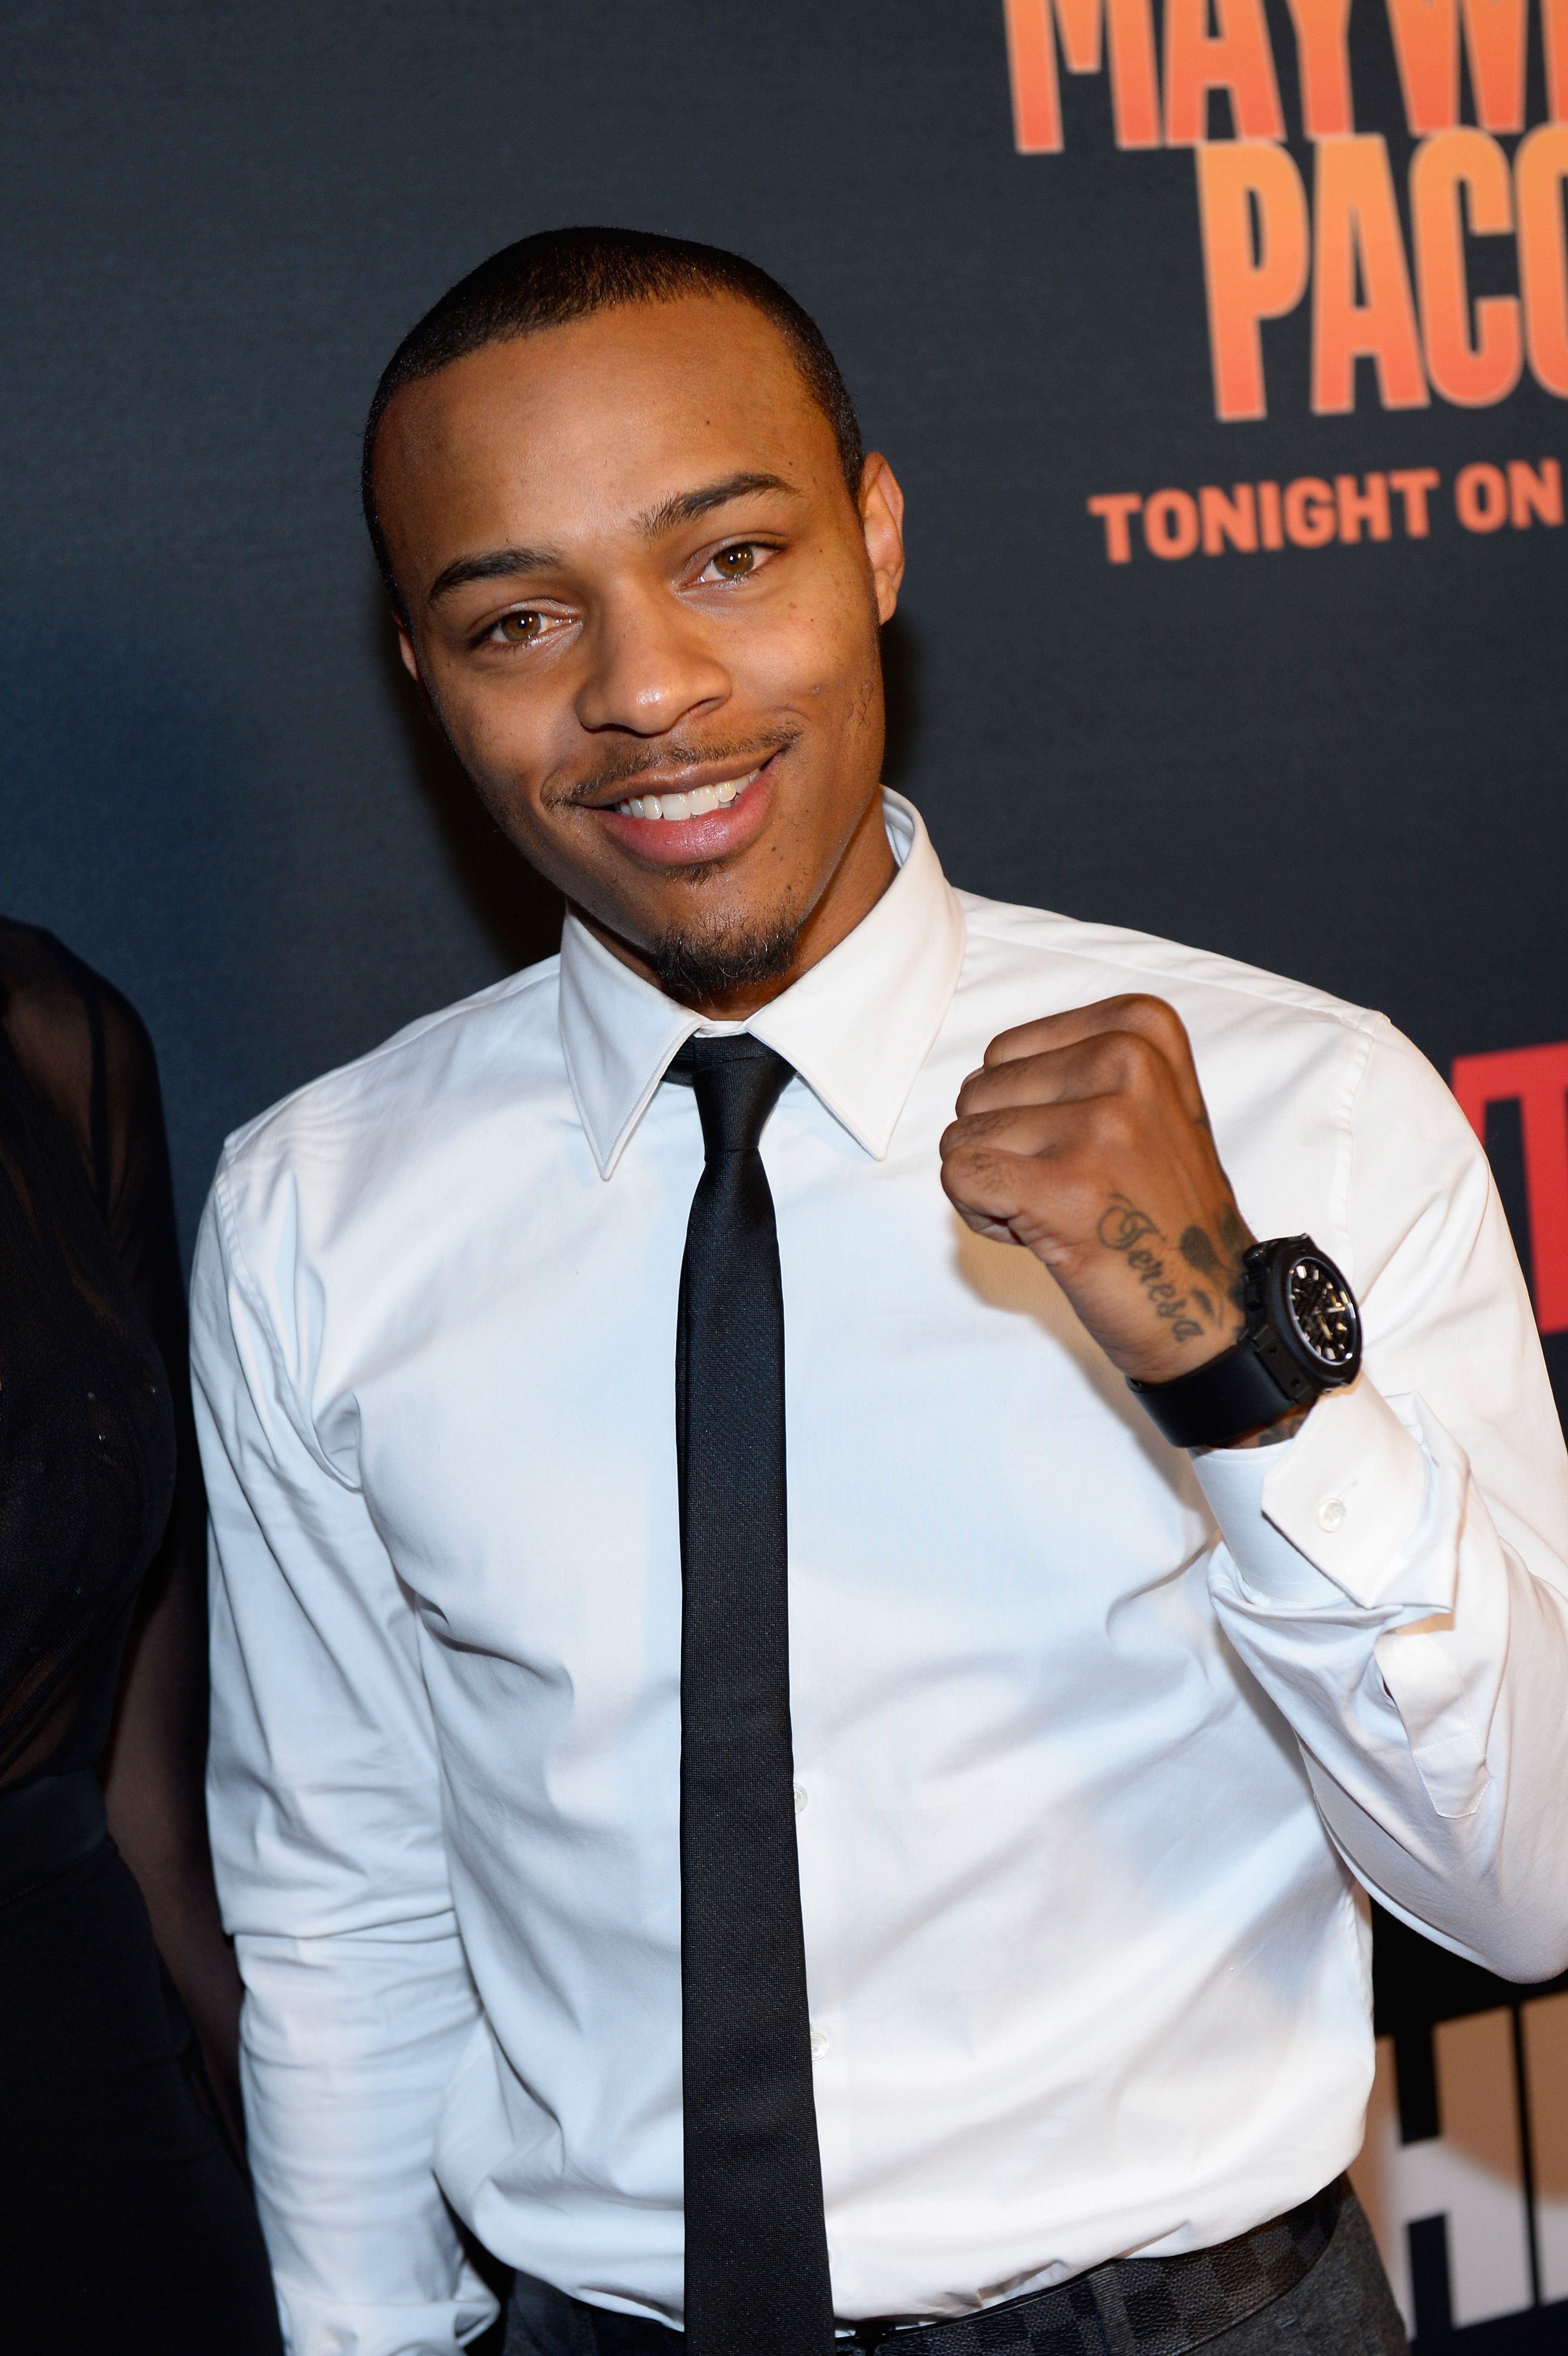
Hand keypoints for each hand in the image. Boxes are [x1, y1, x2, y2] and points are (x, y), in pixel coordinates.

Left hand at [940, 994, 1254, 1386]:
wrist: (1212, 1304)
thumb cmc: (1160, 1210)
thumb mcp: (1145, 1103)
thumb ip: (1074, 1066)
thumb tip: (982, 1074)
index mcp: (1142, 1030)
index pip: (1003, 1053)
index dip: (1020, 1110)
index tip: (1078, 1149)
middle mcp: (1127, 1063)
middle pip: (979, 1092)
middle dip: (1003, 1148)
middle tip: (1070, 1187)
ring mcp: (1099, 1126)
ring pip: (962, 1137)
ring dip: (993, 1186)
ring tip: (1060, 1210)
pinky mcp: (1066, 1187)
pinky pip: (959, 1177)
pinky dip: (981, 1215)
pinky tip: (1037, 1233)